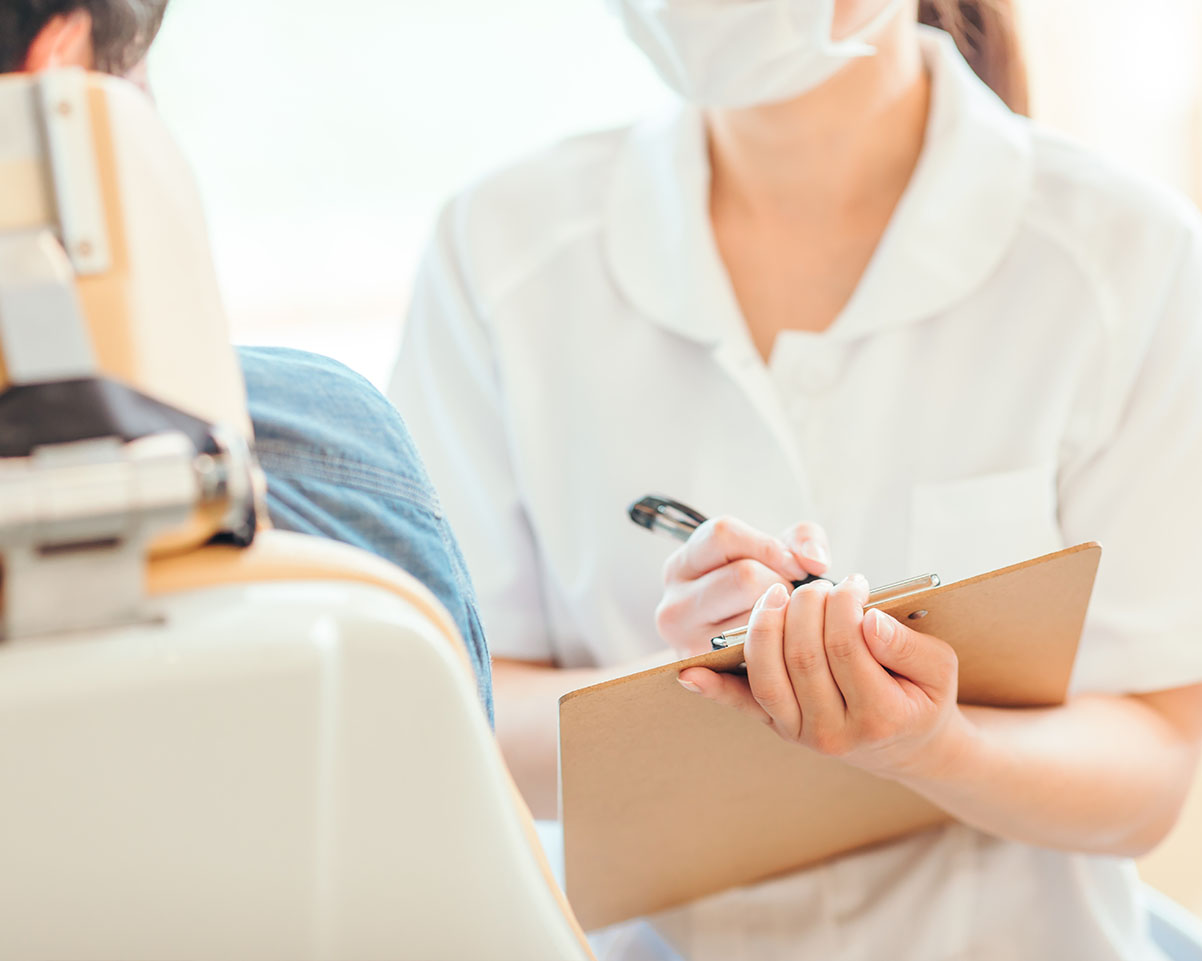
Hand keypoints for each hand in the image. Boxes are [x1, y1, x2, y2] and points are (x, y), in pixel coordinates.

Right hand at [655, 517, 830, 656]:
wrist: (745, 657)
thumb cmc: (760, 594)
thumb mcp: (775, 555)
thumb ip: (802, 540)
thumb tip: (815, 561)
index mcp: (682, 565)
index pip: (723, 535)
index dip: (768, 546)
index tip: (793, 566)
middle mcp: (673, 604)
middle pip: (744, 577)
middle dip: (779, 584)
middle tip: (786, 599)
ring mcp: (684, 642)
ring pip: (754, 616)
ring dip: (782, 617)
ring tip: (780, 621)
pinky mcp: (708, 674)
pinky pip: (757, 653)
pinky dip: (779, 647)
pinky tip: (782, 645)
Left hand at [677, 576, 964, 781]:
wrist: (907, 748)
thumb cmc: (922, 698)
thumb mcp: (939, 671)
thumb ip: (909, 646)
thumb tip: (869, 620)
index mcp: (879, 716)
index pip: (846, 646)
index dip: (843, 604)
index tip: (853, 581)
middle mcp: (833, 733)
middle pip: (802, 655)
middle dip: (804, 607)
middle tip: (817, 584)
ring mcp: (799, 733)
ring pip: (768, 676)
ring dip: (765, 626)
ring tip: (778, 593)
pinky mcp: (777, 727)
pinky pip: (743, 705)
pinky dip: (714, 689)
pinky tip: (688, 672)